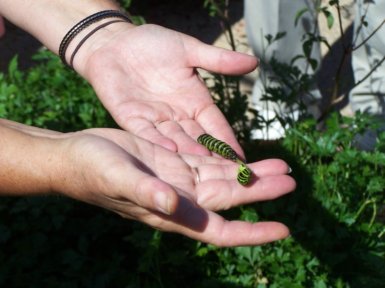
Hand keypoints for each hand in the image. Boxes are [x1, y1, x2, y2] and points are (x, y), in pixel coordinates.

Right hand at [53, 128, 294, 246]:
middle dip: (260, 192)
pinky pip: (208, 162)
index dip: (251, 233)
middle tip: (291, 179)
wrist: (77, 155)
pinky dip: (228, 160)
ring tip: (279, 165)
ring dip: (250, 174)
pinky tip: (244, 154)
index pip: (219, 230)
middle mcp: (181, 199)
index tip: (283, 230)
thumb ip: (143, 191)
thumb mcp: (115, 177)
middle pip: (229, 200)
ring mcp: (179, 179)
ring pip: (223, 180)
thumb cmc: (90, 171)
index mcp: (171, 212)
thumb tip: (173, 204)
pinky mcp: (174, 161)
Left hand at [78, 23, 257, 156]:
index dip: (228, 142)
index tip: (243, 161)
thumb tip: (256, 63)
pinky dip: (158, 141)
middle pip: (199, 140)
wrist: (114, 42)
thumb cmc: (152, 43)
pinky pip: (147, 132)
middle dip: (213, 158)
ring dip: (189, 153)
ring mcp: (156, 120)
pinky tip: (171, 148)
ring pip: (176, 140)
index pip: (216, 126)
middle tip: (228, 176)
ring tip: (203, 167)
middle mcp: (178, 116)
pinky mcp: (133, 119)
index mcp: (195, 102)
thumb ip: (218, 61)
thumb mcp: (189, 50)